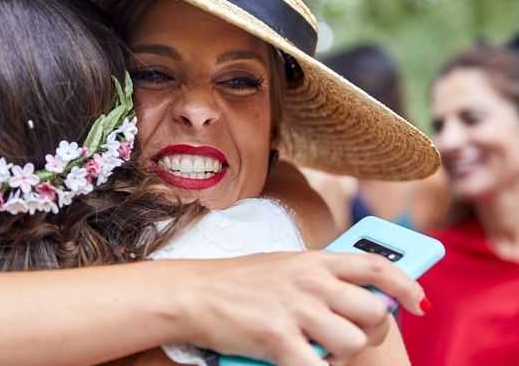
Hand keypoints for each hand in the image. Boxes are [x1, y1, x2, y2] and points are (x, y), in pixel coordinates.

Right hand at [173, 251, 425, 365]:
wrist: (197, 292)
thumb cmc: (239, 281)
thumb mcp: (285, 266)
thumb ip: (320, 277)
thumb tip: (357, 296)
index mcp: (314, 260)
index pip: (375, 267)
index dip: (405, 284)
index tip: (420, 301)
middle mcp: (311, 282)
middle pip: (374, 312)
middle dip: (374, 332)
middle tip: (355, 336)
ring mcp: (296, 310)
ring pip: (353, 343)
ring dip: (343, 354)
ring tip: (320, 349)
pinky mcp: (279, 339)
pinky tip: (305, 361)